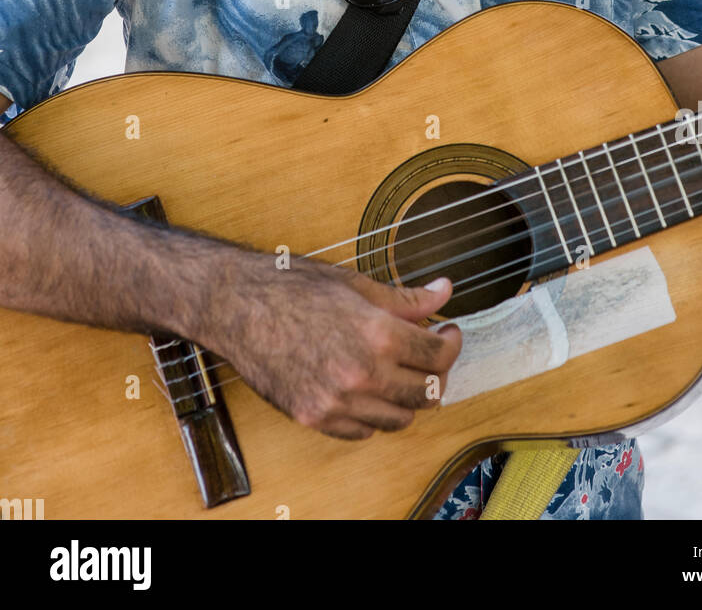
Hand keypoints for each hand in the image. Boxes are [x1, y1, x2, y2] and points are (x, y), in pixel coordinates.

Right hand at [212, 255, 461, 440]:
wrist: (236, 307)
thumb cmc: (291, 287)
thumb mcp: (355, 284)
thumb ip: (405, 298)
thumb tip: (443, 291)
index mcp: (377, 335)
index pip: (439, 356)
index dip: (452, 343)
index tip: (448, 334)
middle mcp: (361, 375)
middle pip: (427, 394)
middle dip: (437, 373)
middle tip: (430, 354)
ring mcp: (336, 402)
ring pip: (398, 420)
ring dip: (407, 397)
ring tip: (399, 371)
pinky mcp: (314, 417)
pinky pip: (362, 432)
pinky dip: (373, 415)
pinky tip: (368, 388)